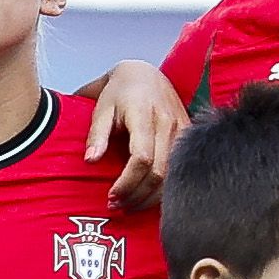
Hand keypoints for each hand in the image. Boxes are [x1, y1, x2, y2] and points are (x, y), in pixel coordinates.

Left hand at [81, 53, 189, 207]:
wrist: (144, 73)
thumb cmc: (120, 92)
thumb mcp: (102, 109)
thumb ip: (96, 135)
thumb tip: (91, 160)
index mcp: (145, 115)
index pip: (142, 158)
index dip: (127, 182)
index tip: (111, 195)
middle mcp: (168, 123)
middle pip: (159, 172)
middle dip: (137, 194)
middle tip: (117, 205)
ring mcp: (182, 129)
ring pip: (172, 174)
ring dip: (151, 195)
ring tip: (130, 204)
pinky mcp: (188, 134)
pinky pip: (180, 168)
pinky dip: (165, 186)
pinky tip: (149, 194)